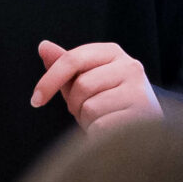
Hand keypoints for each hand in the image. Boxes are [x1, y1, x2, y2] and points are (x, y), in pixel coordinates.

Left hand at [31, 40, 161, 132]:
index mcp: (113, 52)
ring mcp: (139, 90)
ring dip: (89, 121)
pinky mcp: (143, 115)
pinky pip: (101, 126)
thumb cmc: (110, 104)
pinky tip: (112, 132)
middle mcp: (130, 66)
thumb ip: (65, 66)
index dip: (49, 80)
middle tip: (88, 113)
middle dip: (76, 105)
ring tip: (104, 120)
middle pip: (81, 85)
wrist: (146, 131)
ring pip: (90, 107)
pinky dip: (99, 135)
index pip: (73, 59)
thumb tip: (43, 46)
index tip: (35, 100)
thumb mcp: (85, 82)